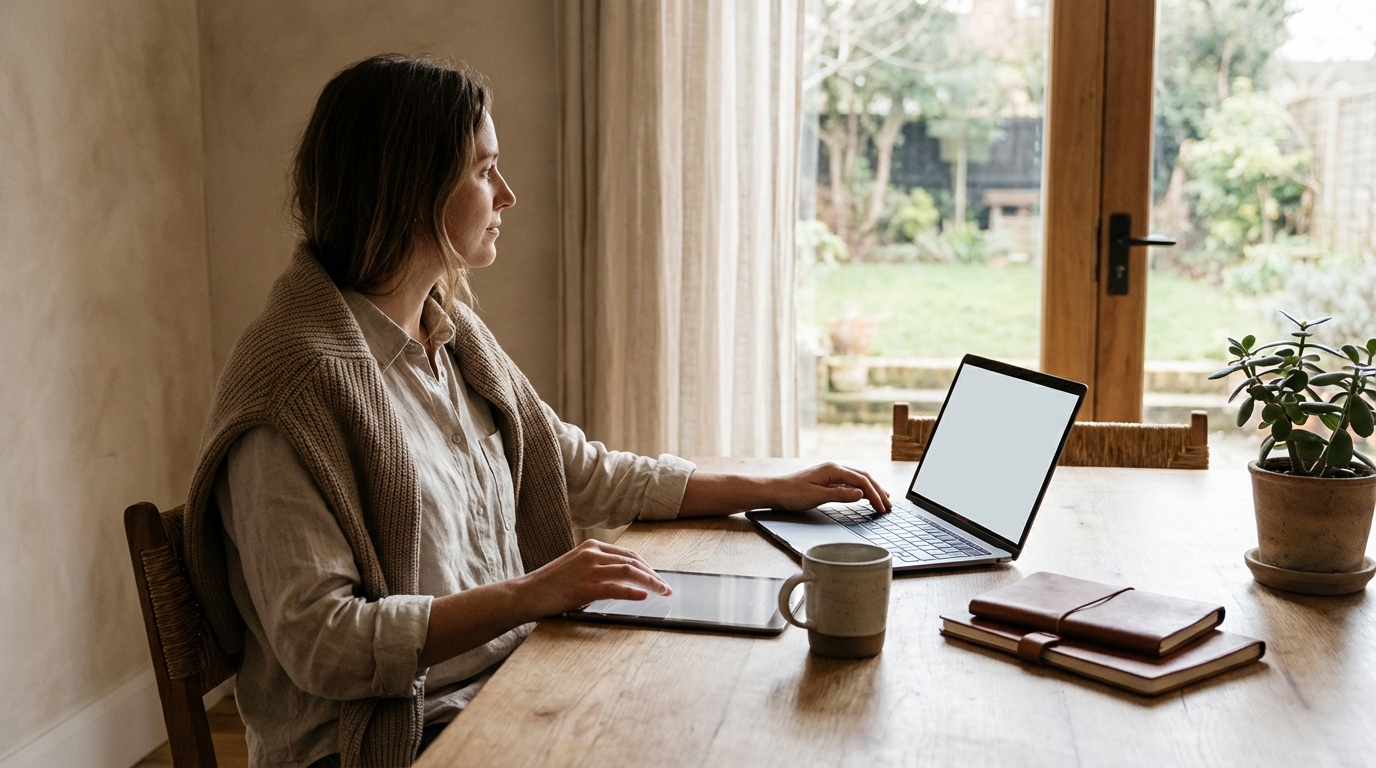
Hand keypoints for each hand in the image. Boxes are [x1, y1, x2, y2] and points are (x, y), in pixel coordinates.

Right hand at [517, 540, 671, 617]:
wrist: (527, 593)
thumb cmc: (551, 584)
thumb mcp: (576, 567)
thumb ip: (598, 568)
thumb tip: (625, 580)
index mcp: (591, 546)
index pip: (628, 554)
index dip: (647, 566)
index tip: (657, 577)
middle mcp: (592, 554)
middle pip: (633, 561)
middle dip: (653, 574)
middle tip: (666, 587)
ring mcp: (590, 569)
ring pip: (630, 572)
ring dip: (650, 583)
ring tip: (662, 592)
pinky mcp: (586, 587)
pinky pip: (617, 588)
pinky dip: (633, 592)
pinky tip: (643, 597)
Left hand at [767, 462, 890, 511]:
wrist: (774, 491)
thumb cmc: (792, 494)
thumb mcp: (817, 496)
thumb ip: (840, 495)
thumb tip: (861, 494)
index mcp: (833, 470)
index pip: (861, 481)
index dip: (875, 495)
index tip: (883, 508)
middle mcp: (834, 468)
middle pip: (864, 478)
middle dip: (878, 491)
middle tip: (889, 506)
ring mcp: (831, 473)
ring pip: (858, 479)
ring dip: (872, 489)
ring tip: (884, 500)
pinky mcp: (828, 479)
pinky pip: (850, 482)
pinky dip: (862, 489)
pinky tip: (866, 495)